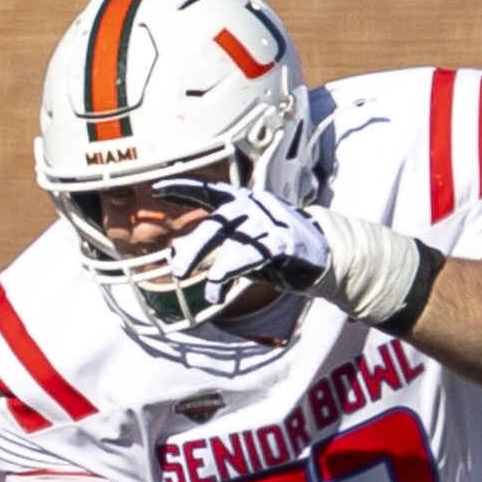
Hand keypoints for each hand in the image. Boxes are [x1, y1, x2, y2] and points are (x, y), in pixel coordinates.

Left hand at [157, 179, 331, 301]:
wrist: (323, 253)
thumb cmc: (278, 248)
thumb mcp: (244, 243)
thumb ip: (219, 245)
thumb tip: (181, 255)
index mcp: (242, 202)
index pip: (209, 191)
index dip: (184, 188)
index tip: (158, 189)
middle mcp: (253, 207)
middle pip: (218, 223)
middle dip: (195, 248)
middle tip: (178, 272)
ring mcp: (270, 222)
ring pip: (235, 242)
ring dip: (218, 270)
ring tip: (209, 293)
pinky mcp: (284, 242)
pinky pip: (253, 256)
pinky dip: (232, 271)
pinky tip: (219, 286)